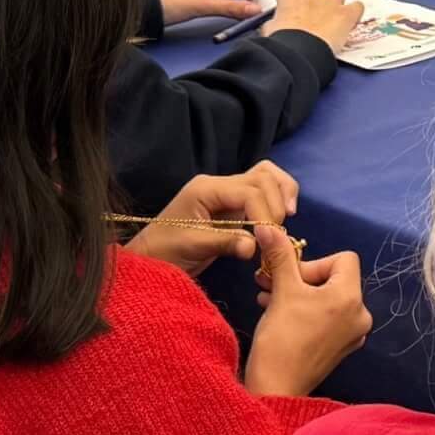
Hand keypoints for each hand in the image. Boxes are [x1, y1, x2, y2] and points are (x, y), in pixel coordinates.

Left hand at [124, 161, 300, 274]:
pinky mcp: (232, 205)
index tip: (268, 237)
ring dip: (281, 195)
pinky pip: (262, 192)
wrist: (149, 258)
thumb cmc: (165, 251)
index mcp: (206, 189)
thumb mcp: (193, 247)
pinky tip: (277, 219)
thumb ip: (225, 242)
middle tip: (276, 232)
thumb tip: (255, 246)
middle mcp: (219, 184)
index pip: (249, 191)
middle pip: (263, 176)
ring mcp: (226, 192)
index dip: (265, 212)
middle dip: (276, 202)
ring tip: (285, 218)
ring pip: (266, 177)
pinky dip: (275, 200)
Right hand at [245, 235, 370, 396]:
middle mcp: (360, 315)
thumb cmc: (281, 339)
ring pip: (327, 298)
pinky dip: (305, 311)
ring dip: (297, 293)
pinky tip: (277, 314)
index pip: (343, 259)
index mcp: (351, 298)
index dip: (314, 263)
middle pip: (334, 278)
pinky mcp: (340, 348)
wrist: (275, 390)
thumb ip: (280, 255)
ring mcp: (352, 334)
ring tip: (267, 297)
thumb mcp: (281, 291)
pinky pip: (327, 318)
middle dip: (300, 277)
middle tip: (270, 282)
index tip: (290, 276)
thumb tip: (267, 226)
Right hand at [262, 0, 363, 52]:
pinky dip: (355, 13)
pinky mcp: (347, 13)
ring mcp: (332, 0)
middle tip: (311, 19)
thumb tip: (276, 24)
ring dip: (335, 3)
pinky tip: (351, 22)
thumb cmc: (282, 41)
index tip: (294, 8)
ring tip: (332, 20)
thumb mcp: (269, 28)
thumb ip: (276, 19)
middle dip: (314, 1)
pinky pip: (357, 6)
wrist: (300, 52)